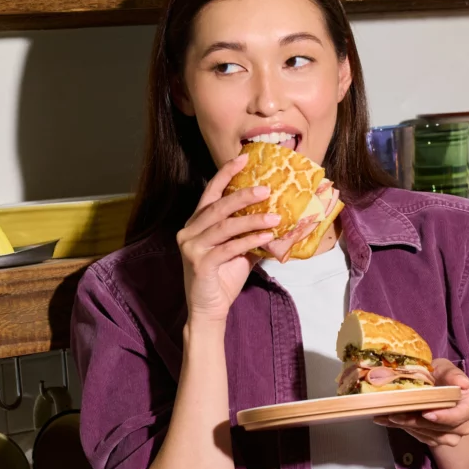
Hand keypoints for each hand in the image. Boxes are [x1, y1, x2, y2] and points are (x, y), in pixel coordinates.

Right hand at [176, 153, 279, 325]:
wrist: (209, 310)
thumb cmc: (223, 278)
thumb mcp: (239, 251)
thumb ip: (250, 232)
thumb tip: (278, 214)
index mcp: (196, 224)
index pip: (210, 193)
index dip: (226, 174)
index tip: (244, 158)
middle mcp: (189, 231)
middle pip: (218, 206)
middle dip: (242, 194)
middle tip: (266, 188)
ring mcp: (191, 247)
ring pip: (224, 226)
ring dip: (252, 219)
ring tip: (275, 215)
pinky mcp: (199, 264)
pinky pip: (228, 248)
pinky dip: (248, 241)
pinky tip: (266, 237)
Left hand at [374, 358, 468, 447]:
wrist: (437, 388)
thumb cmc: (441, 376)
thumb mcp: (446, 368)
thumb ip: (453, 374)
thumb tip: (463, 384)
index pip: (461, 415)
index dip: (444, 416)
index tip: (426, 413)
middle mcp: (465, 424)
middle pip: (443, 429)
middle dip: (418, 422)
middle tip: (397, 414)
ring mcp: (452, 435)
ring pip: (431, 436)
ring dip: (409, 427)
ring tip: (390, 416)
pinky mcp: (438, 440)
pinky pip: (423, 438)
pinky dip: (406, 429)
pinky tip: (390, 420)